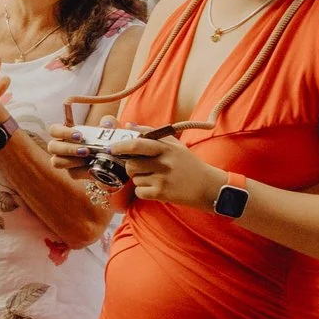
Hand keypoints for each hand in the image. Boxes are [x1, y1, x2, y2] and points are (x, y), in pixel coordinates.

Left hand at [102, 131, 225, 208]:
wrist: (207, 186)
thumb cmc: (188, 164)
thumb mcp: (174, 145)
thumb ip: (151, 133)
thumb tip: (128, 125)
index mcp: (166, 148)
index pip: (137, 144)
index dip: (120, 146)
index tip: (112, 149)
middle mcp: (164, 163)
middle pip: (131, 164)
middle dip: (131, 166)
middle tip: (140, 167)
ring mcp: (162, 179)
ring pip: (134, 178)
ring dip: (139, 179)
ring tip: (155, 177)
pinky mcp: (161, 193)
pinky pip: (139, 191)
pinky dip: (143, 191)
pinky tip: (156, 188)